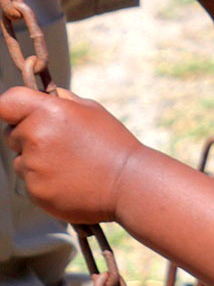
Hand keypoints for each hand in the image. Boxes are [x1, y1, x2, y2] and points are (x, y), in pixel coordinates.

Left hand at [0, 87, 142, 224]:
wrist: (129, 183)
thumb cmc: (112, 143)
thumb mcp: (91, 111)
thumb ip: (60, 102)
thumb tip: (40, 95)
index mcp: (48, 112)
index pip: (6, 103)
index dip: (10, 107)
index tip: (18, 113)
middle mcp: (36, 137)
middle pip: (11, 134)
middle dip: (28, 137)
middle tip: (61, 144)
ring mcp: (33, 166)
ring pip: (21, 161)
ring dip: (37, 162)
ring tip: (72, 165)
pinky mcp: (35, 191)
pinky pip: (31, 182)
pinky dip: (46, 182)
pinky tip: (71, 181)